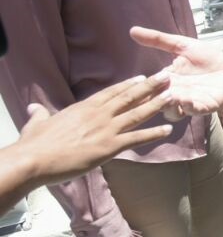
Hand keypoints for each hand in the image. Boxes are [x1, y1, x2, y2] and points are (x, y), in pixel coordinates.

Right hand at [20, 73, 172, 187]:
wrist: (34, 160)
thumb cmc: (34, 144)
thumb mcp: (37, 124)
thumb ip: (40, 115)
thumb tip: (34, 109)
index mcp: (83, 108)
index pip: (110, 92)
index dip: (127, 84)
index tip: (141, 77)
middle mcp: (98, 115)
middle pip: (129, 97)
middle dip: (149, 86)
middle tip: (166, 76)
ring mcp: (106, 130)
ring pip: (137, 114)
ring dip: (157, 104)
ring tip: (173, 95)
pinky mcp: (110, 147)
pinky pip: (137, 138)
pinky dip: (154, 133)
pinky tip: (168, 129)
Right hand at [130, 27, 222, 119]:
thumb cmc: (206, 57)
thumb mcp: (181, 45)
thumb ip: (158, 40)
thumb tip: (132, 30)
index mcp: (165, 80)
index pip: (146, 87)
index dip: (138, 87)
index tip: (135, 81)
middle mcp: (174, 94)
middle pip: (155, 103)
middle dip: (150, 100)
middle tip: (148, 91)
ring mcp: (189, 102)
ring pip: (171, 112)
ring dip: (167, 106)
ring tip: (167, 95)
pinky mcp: (205, 107)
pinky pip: (193, 111)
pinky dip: (188, 107)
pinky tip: (185, 98)